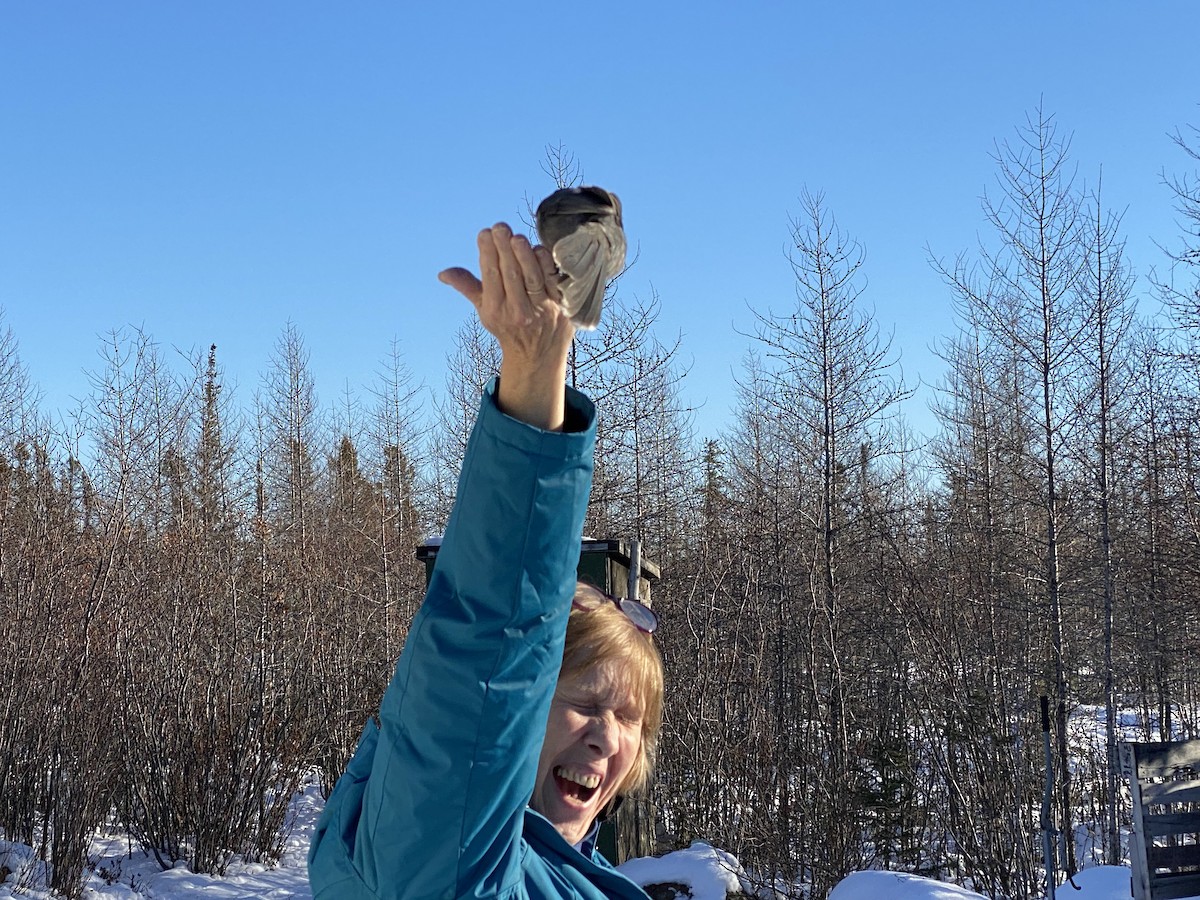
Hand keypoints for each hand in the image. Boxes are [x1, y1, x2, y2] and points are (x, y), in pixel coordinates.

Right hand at [439, 222, 575, 429]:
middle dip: (504, 247)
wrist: (537, 357)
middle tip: (499, 227)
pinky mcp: (562, 307)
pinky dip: (545, 263)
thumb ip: (468, 287)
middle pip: (511, 273)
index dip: (487, 253)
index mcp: (497, 311)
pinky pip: (553, 280)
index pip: (491, 276)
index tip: (484, 233)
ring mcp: (543, 310)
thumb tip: (443, 273)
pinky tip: (537, 248)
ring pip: (532, 275)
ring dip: (524, 253)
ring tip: (515, 236)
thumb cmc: (508, 326)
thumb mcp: (485, 310)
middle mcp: (519, 312)